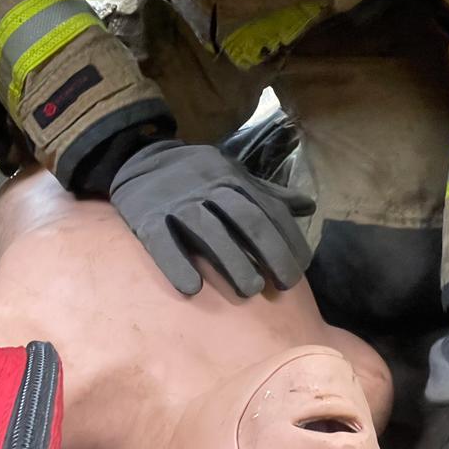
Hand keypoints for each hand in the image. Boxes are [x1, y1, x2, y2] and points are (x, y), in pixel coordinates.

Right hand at [109, 140, 314, 295]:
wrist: (139, 157)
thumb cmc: (198, 175)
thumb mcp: (234, 175)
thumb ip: (269, 193)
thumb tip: (309, 206)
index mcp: (232, 179)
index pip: (268, 210)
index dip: (288, 239)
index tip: (302, 268)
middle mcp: (208, 188)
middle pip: (245, 219)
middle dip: (269, 251)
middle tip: (284, 285)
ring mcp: (177, 203)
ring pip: (208, 231)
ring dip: (231, 260)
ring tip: (250, 291)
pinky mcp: (147, 218)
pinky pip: (161, 241)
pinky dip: (175, 263)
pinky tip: (192, 288)